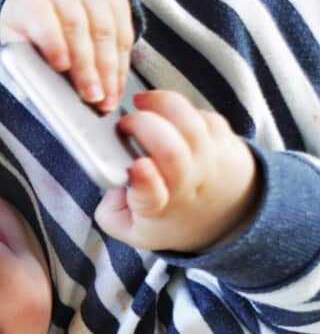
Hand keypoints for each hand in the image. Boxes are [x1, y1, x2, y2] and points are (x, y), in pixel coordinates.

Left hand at [0, 0, 133, 112]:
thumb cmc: (31, 16)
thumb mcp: (15, 32)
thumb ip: (22, 57)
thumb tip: (34, 92)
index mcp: (33, 2)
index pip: (44, 20)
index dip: (53, 43)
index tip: (61, 66)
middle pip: (78, 30)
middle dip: (87, 68)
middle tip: (92, 97)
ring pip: (106, 33)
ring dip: (109, 71)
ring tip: (107, 99)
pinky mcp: (117, 1)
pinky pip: (124, 35)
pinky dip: (121, 65)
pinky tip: (117, 86)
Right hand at [94, 91, 258, 252]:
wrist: (225, 217)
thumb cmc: (170, 218)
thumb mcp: (131, 231)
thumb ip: (109, 212)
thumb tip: (109, 183)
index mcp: (158, 208)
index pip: (153, 197)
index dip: (145, 180)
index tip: (137, 166)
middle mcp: (188, 183)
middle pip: (171, 151)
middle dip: (142, 126)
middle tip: (124, 125)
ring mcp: (210, 160)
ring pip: (190, 124)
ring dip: (161, 105)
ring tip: (140, 102)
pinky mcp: (225, 140)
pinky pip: (203, 115)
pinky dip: (180, 108)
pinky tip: (164, 114)